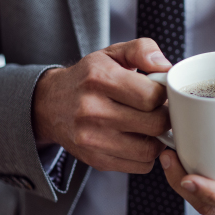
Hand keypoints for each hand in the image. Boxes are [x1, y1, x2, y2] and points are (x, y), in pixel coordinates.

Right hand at [32, 39, 172, 173]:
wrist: (49, 105)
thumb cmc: (90, 77)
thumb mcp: (113, 54)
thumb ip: (142, 50)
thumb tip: (166, 67)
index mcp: (99, 78)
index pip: (152, 96)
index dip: (165, 94)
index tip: (160, 92)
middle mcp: (92, 110)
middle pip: (155, 124)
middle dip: (165, 116)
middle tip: (160, 110)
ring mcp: (92, 139)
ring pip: (150, 149)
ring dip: (159, 139)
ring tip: (151, 125)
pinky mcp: (96, 160)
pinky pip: (140, 165)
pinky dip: (147, 154)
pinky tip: (139, 139)